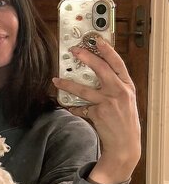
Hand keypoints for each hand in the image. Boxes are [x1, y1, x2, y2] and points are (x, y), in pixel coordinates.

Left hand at [52, 39, 140, 183]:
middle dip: (87, 58)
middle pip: (101, 69)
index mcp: (127, 86)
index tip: (97, 40)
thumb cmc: (124, 120)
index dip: (107, 50)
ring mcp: (108, 103)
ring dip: (67, 85)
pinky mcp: (98, 113)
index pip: (118, 63)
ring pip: (83, 89)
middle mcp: (119, 92)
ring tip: (56, 80)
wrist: (125, 144)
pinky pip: (81, 108)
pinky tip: (70, 107)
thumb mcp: (126, 100)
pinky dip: (74, 108)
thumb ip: (115, 86)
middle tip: (74, 51)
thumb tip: (99, 71)